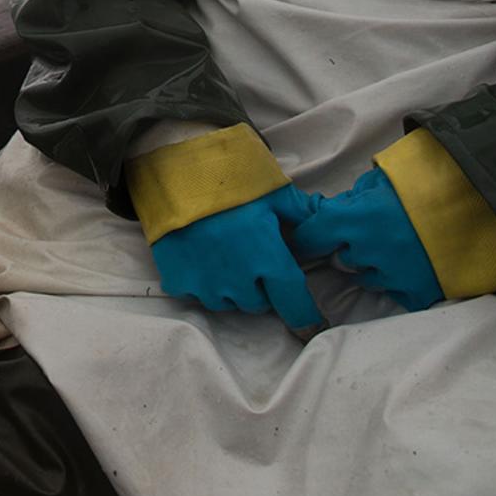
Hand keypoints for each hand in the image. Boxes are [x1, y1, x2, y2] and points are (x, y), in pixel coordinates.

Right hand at [148, 184, 323, 327]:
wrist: (172, 168)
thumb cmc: (230, 175)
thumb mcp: (275, 190)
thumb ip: (302, 215)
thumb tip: (323, 231)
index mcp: (268, 257)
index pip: (294, 301)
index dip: (305, 318)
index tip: (312, 327)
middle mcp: (238, 279)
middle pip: (259, 304)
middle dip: (262, 289)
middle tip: (254, 260)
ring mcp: (205, 282)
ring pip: (228, 303)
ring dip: (233, 289)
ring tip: (226, 257)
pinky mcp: (178, 280)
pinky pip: (197, 295)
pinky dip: (203, 283)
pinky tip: (201, 257)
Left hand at [288, 169, 442, 312]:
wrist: (481, 202)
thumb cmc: (426, 182)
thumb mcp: (381, 179)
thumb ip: (352, 198)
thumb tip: (328, 209)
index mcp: (354, 218)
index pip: (308, 236)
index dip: (304, 237)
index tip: (302, 238)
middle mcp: (368, 250)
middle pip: (340, 258)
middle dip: (348, 247)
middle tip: (369, 231)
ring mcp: (393, 275)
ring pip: (367, 277)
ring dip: (373, 264)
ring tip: (398, 244)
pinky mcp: (417, 291)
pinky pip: (396, 291)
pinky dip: (400, 280)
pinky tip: (415, 261)